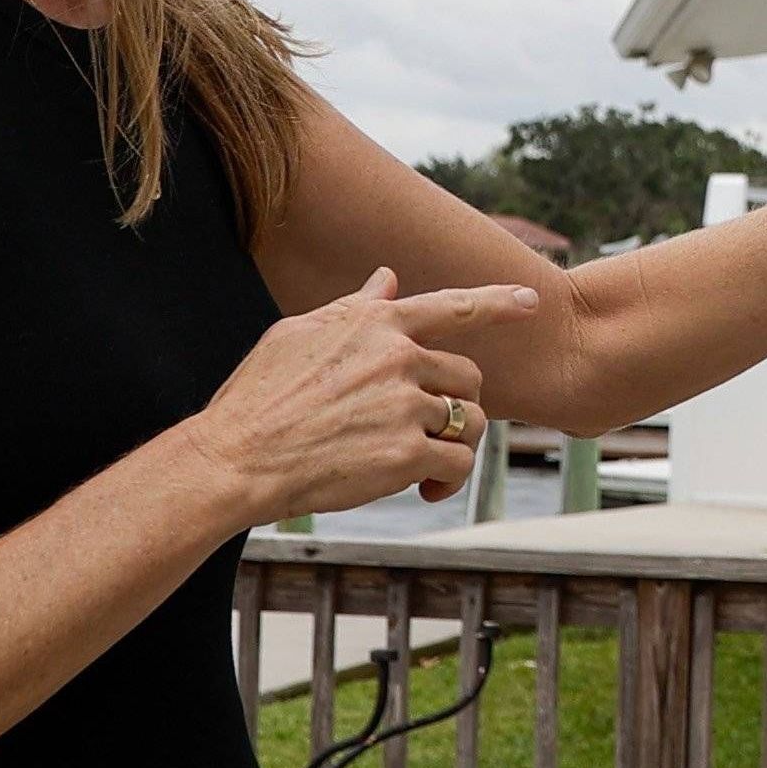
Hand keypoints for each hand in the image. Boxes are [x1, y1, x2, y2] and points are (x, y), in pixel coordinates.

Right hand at [185, 268, 538, 523]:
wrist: (234, 458)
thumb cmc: (257, 399)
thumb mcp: (298, 335)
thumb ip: (354, 309)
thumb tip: (388, 279)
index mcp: (374, 324)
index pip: (452, 306)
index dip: (498, 302)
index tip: (532, 300)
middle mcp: (397, 357)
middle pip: (468, 376)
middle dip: (456, 403)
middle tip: (425, 430)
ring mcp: (404, 405)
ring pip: (470, 421)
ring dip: (455, 443)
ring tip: (420, 464)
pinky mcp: (407, 453)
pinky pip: (458, 462)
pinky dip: (447, 479)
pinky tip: (419, 488)